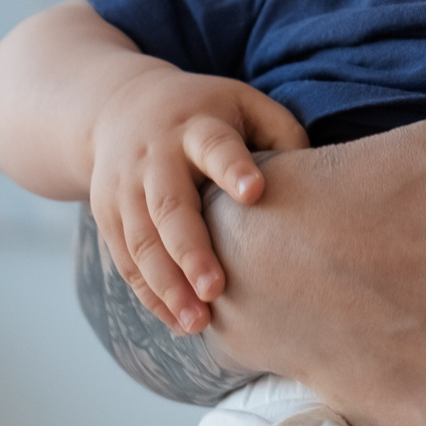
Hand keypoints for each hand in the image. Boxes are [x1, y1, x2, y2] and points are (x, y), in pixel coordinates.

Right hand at [88, 66, 305, 334]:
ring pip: (142, 242)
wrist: (118, 106)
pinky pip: (127, 261)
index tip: (254, 192)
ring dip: (168, 285)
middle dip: (191, 250)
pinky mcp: (108, 215)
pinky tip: (178, 321)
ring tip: (197, 322)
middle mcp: (155, 157)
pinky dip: (150, 294)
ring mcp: (125, 188)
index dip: (233, 168)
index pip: (215, 146)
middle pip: (169, 205)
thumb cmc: (204, 113)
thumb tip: (318, 185)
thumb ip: (281, 135)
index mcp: (196, 126)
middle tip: (216, 289)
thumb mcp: (244, 103)